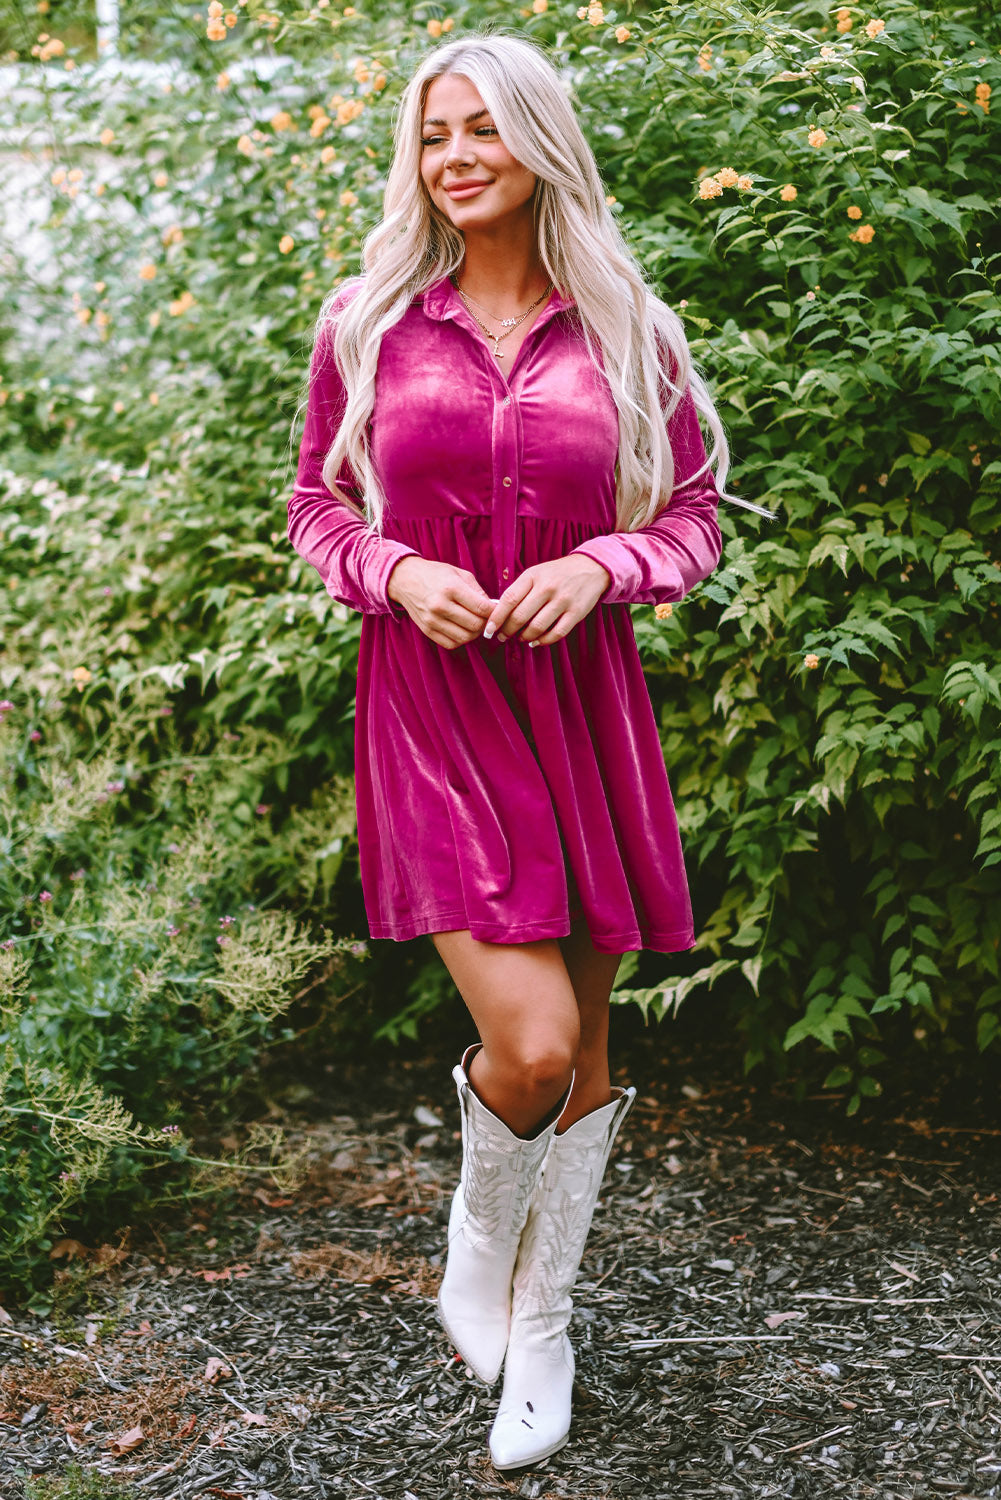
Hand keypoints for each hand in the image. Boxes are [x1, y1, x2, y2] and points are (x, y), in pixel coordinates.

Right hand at [387, 556, 495, 649]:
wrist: (405, 579)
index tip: (497, 611)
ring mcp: (432, 620)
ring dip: (474, 633)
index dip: (495, 612)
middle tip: (486, 618)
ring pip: (465, 637)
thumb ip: (478, 591)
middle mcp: (440, 605)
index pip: (482, 608)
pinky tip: (462, 629)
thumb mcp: (459, 574)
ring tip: (475, 624)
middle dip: (486, 623)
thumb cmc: (435, 574)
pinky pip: (451, 643)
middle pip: (475, 625)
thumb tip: (493, 608)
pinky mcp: (427, 630)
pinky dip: (461, 640)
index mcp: (451, 588)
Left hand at [484, 555, 610, 646]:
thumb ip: (518, 591)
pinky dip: (543, 641)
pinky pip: (556, 633)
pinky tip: (536, 642)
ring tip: (520, 638)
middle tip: (502, 637)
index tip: (488, 630)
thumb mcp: (535, 573)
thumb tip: (497, 614)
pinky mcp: (576, 612)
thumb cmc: (556, 574)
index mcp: (533, 576)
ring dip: (524, 637)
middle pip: (520, 616)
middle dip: (507, 631)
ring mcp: (563, 600)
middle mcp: (547, 587)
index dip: (496, 618)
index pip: (508, 600)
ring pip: (537, 627)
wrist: (590, 568)